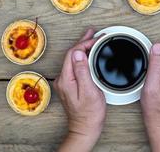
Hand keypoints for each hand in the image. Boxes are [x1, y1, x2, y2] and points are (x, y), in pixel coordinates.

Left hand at [53, 28, 105, 151]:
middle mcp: (63, 79)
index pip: (72, 54)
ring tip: (91, 39)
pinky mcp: (70, 84)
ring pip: (73, 59)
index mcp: (66, 79)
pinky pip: (75, 65)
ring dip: (83, 48)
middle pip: (71, 54)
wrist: (85, 127)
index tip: (96, 39)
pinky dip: (82, 57)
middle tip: (93, 32)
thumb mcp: (89, 91)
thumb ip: (82, 71)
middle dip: (83, 42)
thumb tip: (78, 53)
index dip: (84, 43)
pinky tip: (88, 54)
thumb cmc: (89, 113)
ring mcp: (65, 82)